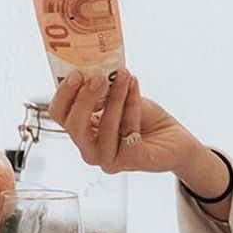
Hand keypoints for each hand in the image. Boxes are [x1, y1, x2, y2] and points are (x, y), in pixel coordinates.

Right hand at [48, 68, 212, 177]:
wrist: (174, 137)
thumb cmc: (143, 118)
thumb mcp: (118, 98)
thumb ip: (102, 90)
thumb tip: (92, 71)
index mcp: (82, 131)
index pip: (59, 115)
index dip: (64, 94)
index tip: (77, 73)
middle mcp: (90, 149)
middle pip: (73, 127)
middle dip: (84, 99)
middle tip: (98, 77)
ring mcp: (108, 159)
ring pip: (105, 127)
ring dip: (115, 97)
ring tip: (125, 75)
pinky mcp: (129, 161)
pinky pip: (128, 130)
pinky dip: (132, 105)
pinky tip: (135, 87)